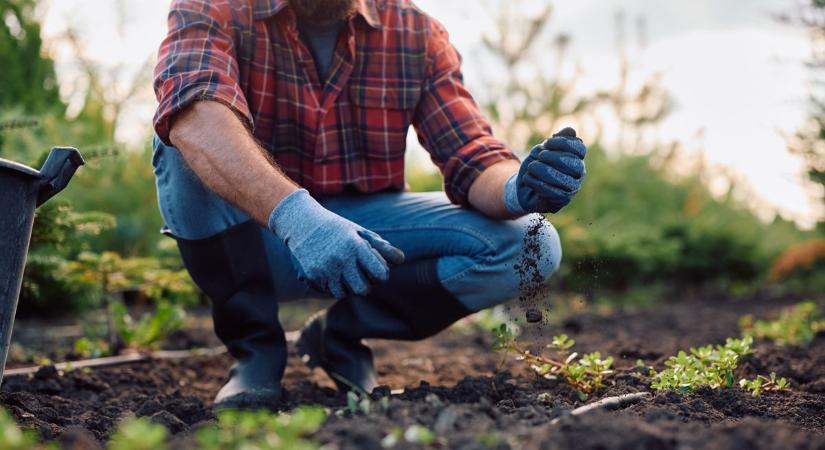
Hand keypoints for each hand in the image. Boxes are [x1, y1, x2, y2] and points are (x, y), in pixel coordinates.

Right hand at [269, 190, 404, 298]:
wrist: (300, 222)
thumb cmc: (336, 228)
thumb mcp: (359, 232)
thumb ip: (381, 247)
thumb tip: (401, 260)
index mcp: (356, 246)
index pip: (380, 274)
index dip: (382, 274)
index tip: (377, 269)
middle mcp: (341, 259)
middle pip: (363, 289)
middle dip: (365, 284)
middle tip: (361, 274)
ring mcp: (325, 269)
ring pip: (344, 294)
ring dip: (347, 286)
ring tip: (344, 272)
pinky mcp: (311, 276)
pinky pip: (328, 291)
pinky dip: (332, 285)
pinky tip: (329, 271)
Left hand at [504, 127, 586, 214]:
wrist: (524, 186)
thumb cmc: (536, 165)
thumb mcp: (542, 149)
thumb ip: (555, 141)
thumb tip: (570, 130)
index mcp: (576, 158)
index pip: (580, 148)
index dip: (564, 143)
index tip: (546, 143)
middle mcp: (578, 173)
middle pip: (575, 164)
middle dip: (554, 158)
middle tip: (539, 156)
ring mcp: (572, 188)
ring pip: (564, 180)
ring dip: (544, 171)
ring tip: (531, 167)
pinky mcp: (562, 201)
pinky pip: (554, 193)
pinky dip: (538, 184)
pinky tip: (528, 178)